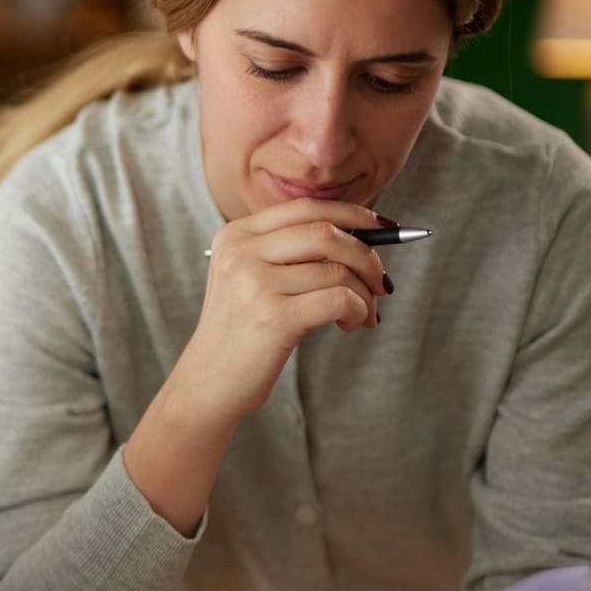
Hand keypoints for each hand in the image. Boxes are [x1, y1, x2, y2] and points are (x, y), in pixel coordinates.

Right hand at [170, 200, 392, 426]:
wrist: (208, 382)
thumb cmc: (241, 332)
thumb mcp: (250, 279)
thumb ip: (290, 253)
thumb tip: (362, 237)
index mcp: (235, 235)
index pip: (305, 208)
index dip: (351, 214)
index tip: (383, 228)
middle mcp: (241, 252)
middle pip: (326, 232)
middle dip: (367, 255)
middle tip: (380, 281)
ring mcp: (254, 283)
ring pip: (337, 270)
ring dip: (364, 294)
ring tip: (362, 314)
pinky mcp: (273, 317)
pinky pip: (339, 300)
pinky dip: (359, 310)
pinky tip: (351, 324)